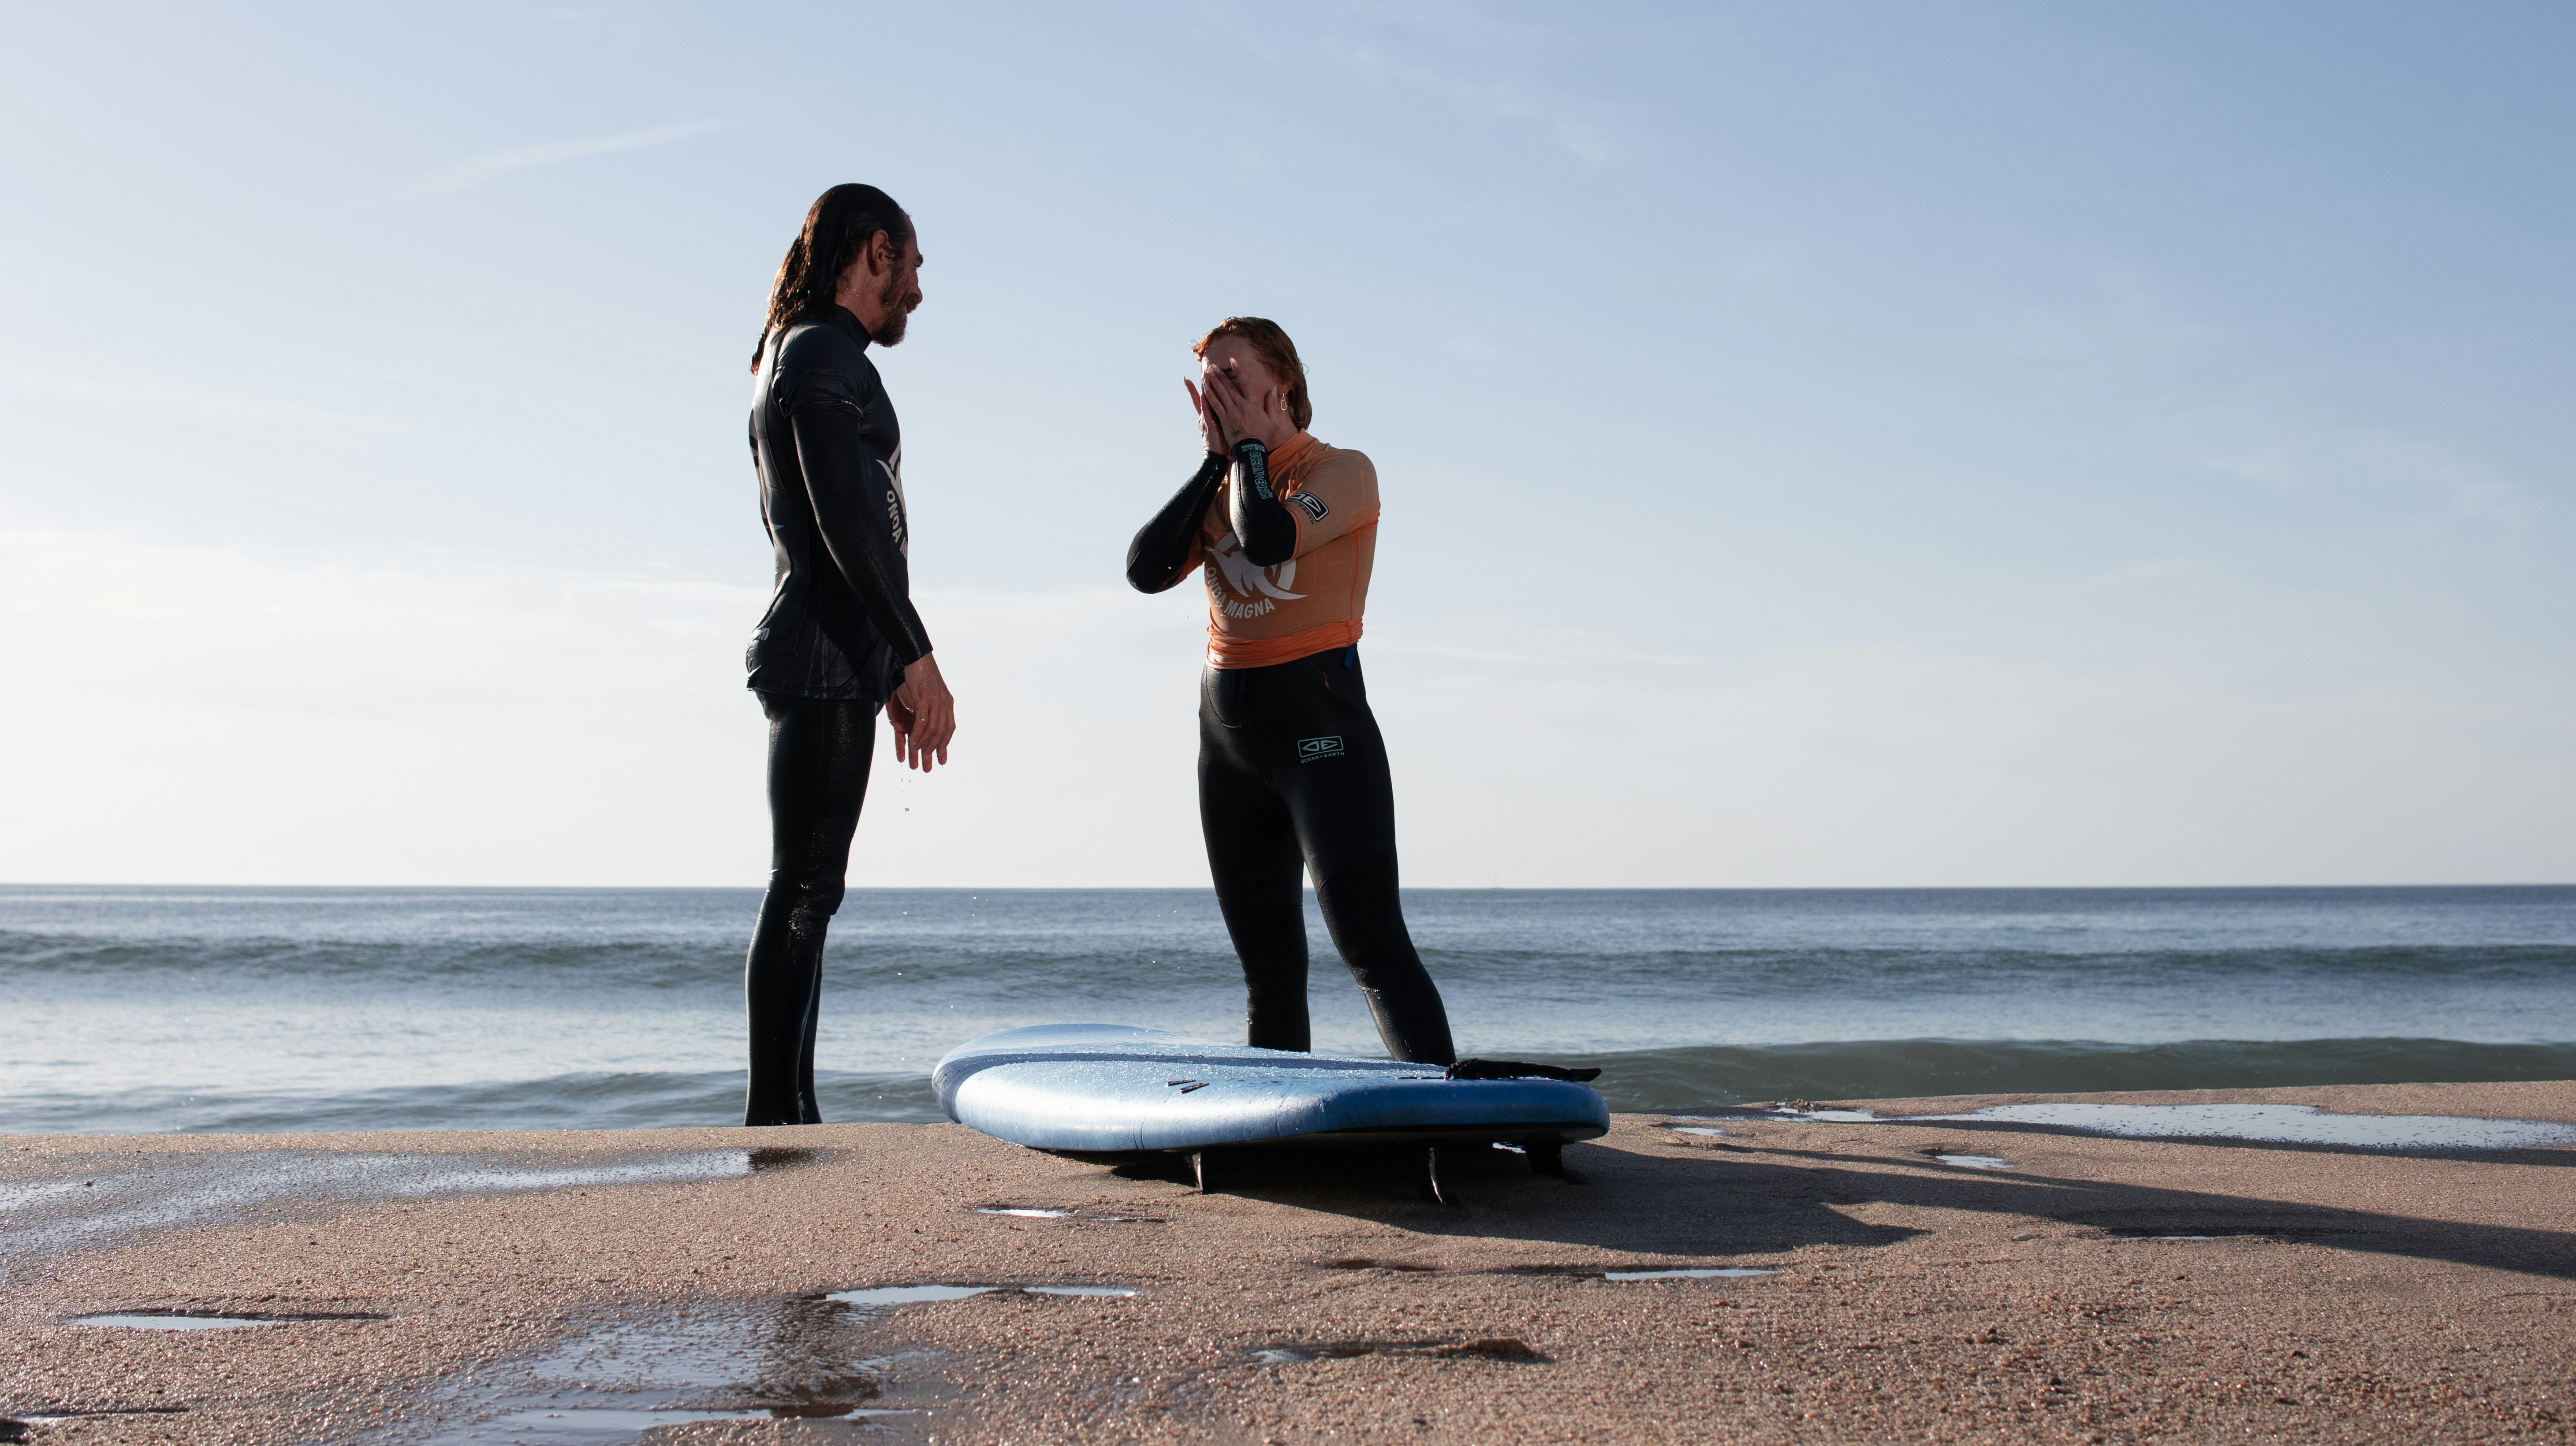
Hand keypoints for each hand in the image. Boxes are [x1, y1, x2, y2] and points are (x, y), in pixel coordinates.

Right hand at [887, 652, 954, 772]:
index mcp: (947, 704)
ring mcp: (936, 702)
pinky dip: (917, 735)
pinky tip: (912, 744)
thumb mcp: (927, 694)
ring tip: (917, 758)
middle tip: (927, 767)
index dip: (945, 745)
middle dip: (934, 752)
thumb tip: (925, 721)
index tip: (941, 759)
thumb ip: (929, 708)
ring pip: (932, 730)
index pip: (949, 729)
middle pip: (941, 733)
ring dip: (923, 746)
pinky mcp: (924, 699)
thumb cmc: (919, 675)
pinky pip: (922, 722)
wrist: (916, 657)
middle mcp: (944, 705)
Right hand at [1183, 379, 1223, 454]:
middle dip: (1206, 383)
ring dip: (1206, 387)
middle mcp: (1207, 415)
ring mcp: (1206, 418)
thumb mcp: (1222, 430)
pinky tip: (1204, 390)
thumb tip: (1229, 412)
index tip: (1206, 378)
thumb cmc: (1222, 445)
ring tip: (1204, 375)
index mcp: (1211, 416)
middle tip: (1205, 370)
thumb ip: (1223, 419)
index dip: (1208, 389)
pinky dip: (1205, 400)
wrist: (1216, 458)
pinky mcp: (1209, 423)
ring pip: (1206, 399)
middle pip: (1207, 396)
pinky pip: (1206, 409)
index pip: (1210, 400)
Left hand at [1200, 362, 1297, 452]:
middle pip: (1229, 386)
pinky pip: (1215, 404)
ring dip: (1213, 382)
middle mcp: (1241, 405)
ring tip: (1207, 373)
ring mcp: (1232, 412)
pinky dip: (1210, 395)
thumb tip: (1274, 389)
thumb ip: (1271, 403)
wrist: (1251, 449)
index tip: (1233, 361)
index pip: (1245, 383)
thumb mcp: (1271, 419)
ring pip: (1221, 393)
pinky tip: (1205, 388)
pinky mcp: (1224, 419)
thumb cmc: (1262, 435)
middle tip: (1213, 366)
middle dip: (1220, 375)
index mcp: (1253, 404)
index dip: (1239, 370)